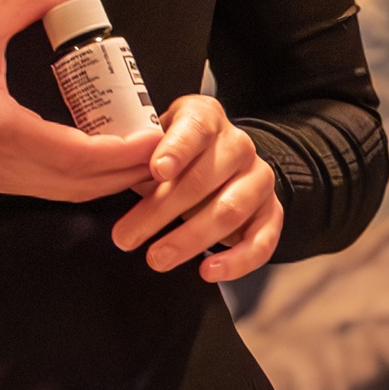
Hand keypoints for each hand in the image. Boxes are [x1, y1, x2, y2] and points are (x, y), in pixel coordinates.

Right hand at [0, 0, 158, 203]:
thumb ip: (22, 5)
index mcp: (5, 131)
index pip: (78, 155)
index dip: (121, 151)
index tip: (155, 136)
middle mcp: (8, 165)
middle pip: (81, 184)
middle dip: (126, 171)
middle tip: (163, 147)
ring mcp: (1, 178)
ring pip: (67, 192)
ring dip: (106, 178)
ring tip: (139, 154)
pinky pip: (50, 188)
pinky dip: (81, 178)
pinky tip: (97, 158)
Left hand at [110, 94, 282, 282]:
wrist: (222, 160)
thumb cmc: (177, 152)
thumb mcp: (156, 141)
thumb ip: (142, 156)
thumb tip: (117, 175)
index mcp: (207, 117)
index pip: (195, 128)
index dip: (176, 149)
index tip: (156, 170)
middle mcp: (238, 145)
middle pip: (203, 179)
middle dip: (161, 211)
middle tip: (127, 235)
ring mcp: (259, 178)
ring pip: (229, 210)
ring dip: (190, 239)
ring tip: (157, 258)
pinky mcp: (271, 212)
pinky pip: (262, 241)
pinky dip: (236, 261)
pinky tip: (208, 271)